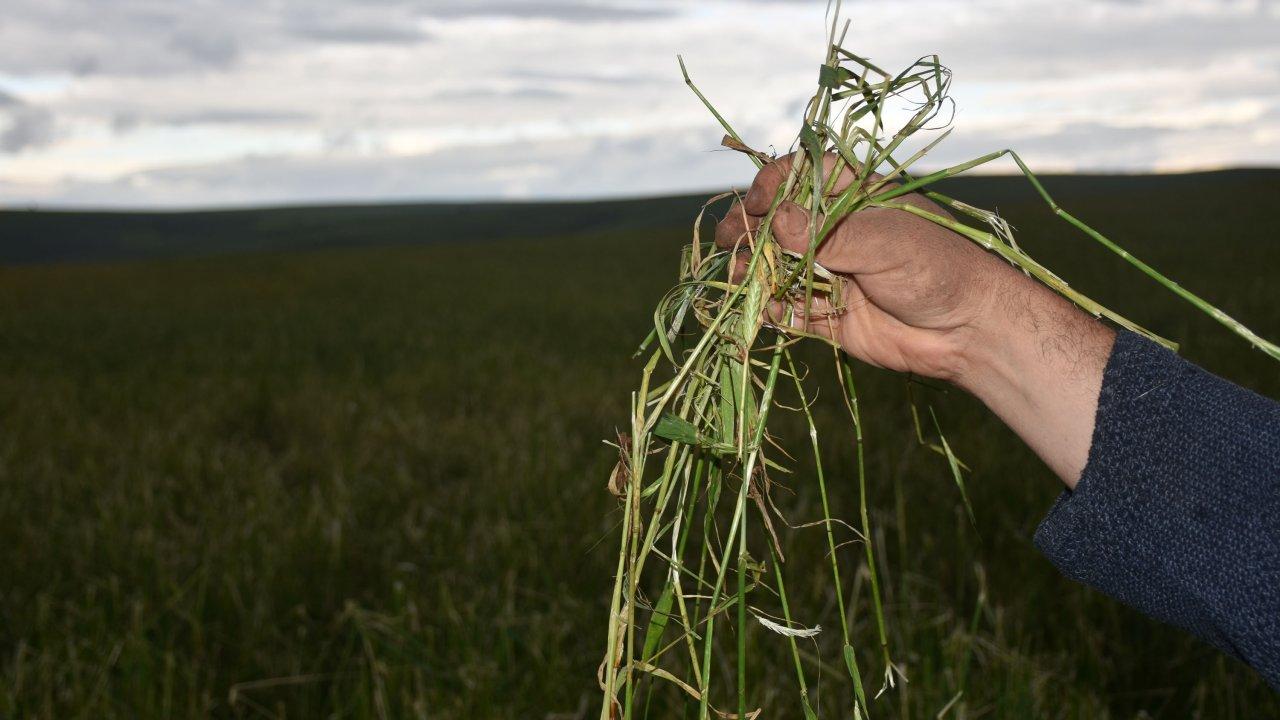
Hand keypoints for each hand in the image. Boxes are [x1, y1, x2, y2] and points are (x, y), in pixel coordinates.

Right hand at [715, 152, 1016, 380]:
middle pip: (777, 222)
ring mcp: (829, 272)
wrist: (967, 332)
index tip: (755, 201)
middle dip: (749, 229)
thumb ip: (827, 233)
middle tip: (729, 240)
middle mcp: (836, 231)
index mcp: (855, 197)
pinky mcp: (826, 314)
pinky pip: (786, 309)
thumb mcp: (885, 240)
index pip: (801, 176)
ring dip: (754, 271)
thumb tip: (775, 220)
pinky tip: (764, 312)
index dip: (772, 184)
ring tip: (741, 279)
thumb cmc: (938, 269)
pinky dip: (769, 310)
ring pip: (775, 266)